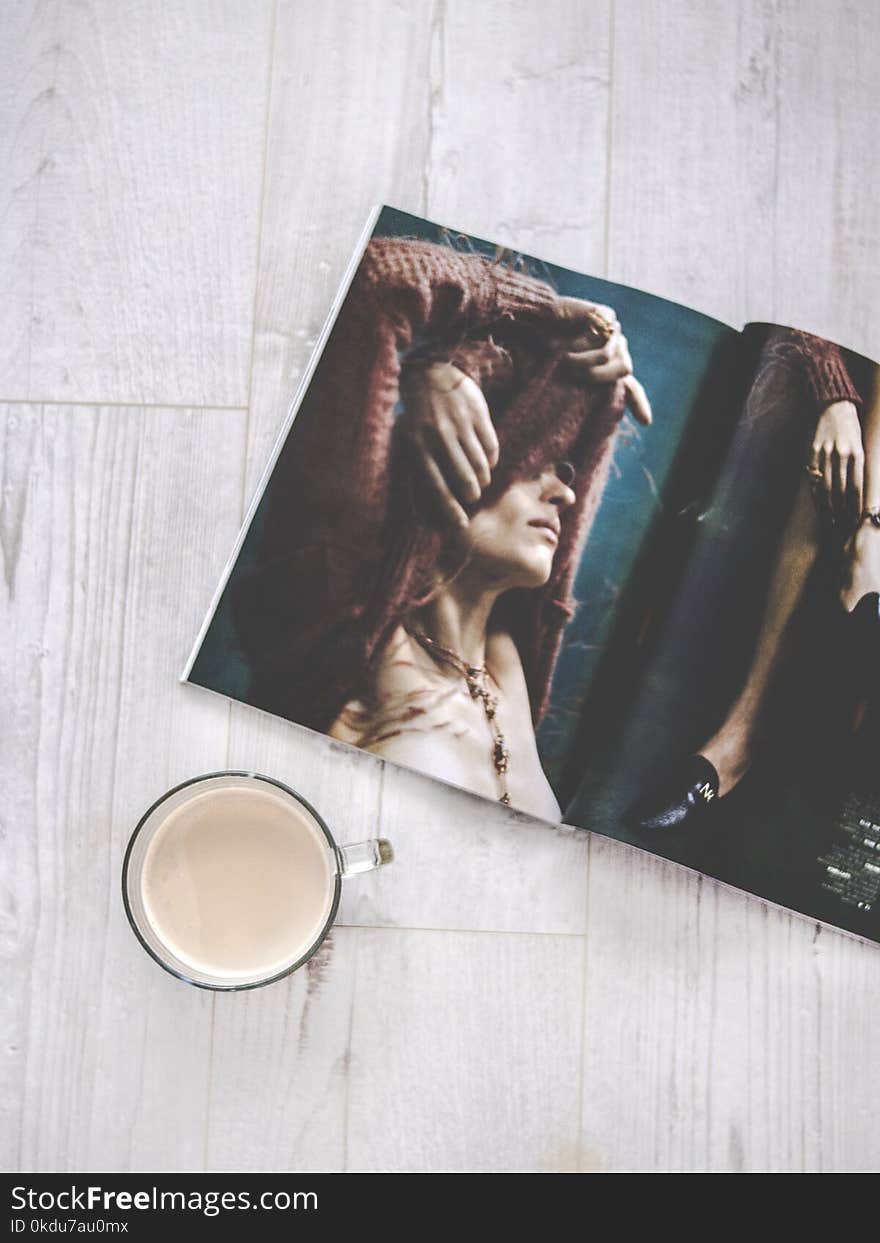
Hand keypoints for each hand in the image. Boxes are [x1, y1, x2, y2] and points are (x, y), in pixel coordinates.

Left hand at [400, 361, 498, 528]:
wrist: (431, 373)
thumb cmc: (417, 415)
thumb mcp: (408, 439)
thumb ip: (419, 467)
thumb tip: (427, 505)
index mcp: (418, 445)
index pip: (437, 486)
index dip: (450, 509)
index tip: (461, 526)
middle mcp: (439, 435)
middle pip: (464, 478)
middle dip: (471, 494)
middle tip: (472, 497)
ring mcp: (460, 423)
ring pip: (480, 464)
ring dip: (483, 479)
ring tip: (480, 482)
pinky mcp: (477, 413)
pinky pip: (491, 446)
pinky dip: (491, 459)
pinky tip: (486, 462)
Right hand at [550, 297, 651, 425]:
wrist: (533, 324)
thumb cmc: (544, 353)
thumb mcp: (562, 381)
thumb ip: (578, 396)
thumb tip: (586, 428)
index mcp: (609, 370)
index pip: (630, 388)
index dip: (638, 404)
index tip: (646, 422)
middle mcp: (616, 350)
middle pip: (625, 369)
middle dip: (599, 376)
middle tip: (574, 376)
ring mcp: (612, 331)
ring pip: (610, 356)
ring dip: (584, 362)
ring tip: (565, 360)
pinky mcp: (606, 316)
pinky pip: (602, 337)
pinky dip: (583, 346)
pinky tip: (569, 343)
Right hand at [810, 401, 863, 517]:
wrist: (834, 408)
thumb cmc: (851, 431)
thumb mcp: (861, 448)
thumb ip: (858, 469)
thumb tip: (857, 497)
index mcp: (857, 454)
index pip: (856, 488)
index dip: (855, 508)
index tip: (855, 522)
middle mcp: (841, 455)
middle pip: (841, 491)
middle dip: (842, 512)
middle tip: (843, 528)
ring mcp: (825, 455)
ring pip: (826, 487)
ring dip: (829, 508)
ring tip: (832, 522)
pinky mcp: (812, 453)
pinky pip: (814, 478)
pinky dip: (817, 494)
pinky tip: (820, 506)